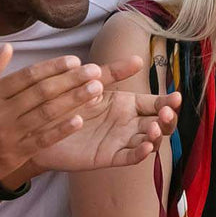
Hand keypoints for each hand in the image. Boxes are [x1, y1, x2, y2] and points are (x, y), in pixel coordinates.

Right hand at [0, 45, 101, 200]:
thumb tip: (7, 47)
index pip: (26, 76)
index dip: (52, 67)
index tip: (74, 60)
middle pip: (41, 92)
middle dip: (71, 79)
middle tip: (95, 70)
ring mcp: (7, 135)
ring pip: (46, 113)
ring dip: (74, 100)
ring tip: (96, 90)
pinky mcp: (13, 156)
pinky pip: (42, 140)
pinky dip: (61, 129)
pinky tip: (80, 120)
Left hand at [31, 55, 181, 171]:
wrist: (40, 125)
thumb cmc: (66, 101)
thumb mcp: (91, 83)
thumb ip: (113, 73)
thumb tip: (139, 59)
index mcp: (128, 104)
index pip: (156, 103)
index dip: (168, 102)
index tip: (175, 97)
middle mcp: (129, 123)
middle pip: (159, 123)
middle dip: (168, 119)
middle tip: (166, 113)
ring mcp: (121, 140)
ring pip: (148, 141)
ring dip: (156, 136)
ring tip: (153, 129)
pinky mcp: (109, 156)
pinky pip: (130, 157)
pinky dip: (140, 153)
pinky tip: (146, 146)